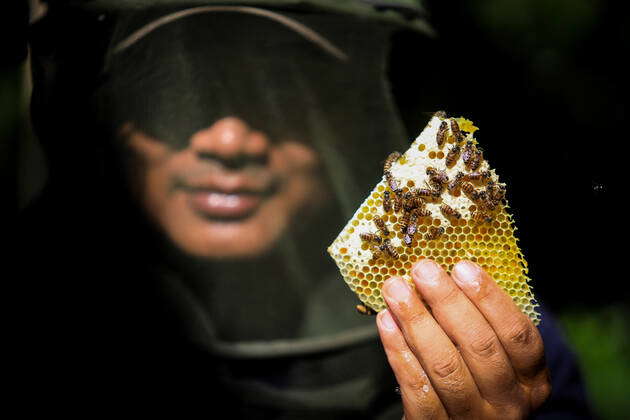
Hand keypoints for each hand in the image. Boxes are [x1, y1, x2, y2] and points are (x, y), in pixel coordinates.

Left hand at [376, 259, 550, 418]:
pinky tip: (386, 322)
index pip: (517, 334)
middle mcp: (508, 403)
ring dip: (417, 320)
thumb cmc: (475, 383)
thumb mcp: (496, 360)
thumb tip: (445, 274)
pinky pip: (416, 387)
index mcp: (531, 380)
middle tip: (422, 270)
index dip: (490, 298)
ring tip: (396, 289)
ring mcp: (471, 418)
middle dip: (447, 301)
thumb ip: (480, 323)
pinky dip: (398, 350)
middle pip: (479, 345)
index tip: (462, 267)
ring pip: (444, 364)